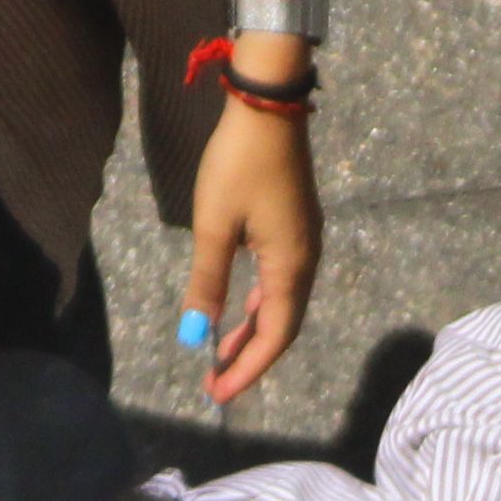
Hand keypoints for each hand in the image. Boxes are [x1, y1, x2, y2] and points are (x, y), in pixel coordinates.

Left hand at [179, 76, 317, 404]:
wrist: (269, 106)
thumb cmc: (238, 164)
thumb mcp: (214, 226)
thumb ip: (207, 282)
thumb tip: (195, 334)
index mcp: (290, 265)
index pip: (275, 335)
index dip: (247, 368)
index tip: (217, 393)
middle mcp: (305, 260)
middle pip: (283, 325)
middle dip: (249, 356)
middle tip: (214, 381)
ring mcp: (304, 242)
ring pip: (282, 303)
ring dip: (253, 330)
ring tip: (220, 352)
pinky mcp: (296, 227)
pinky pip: (281, 281)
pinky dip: (260, 303)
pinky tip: (240, 308)